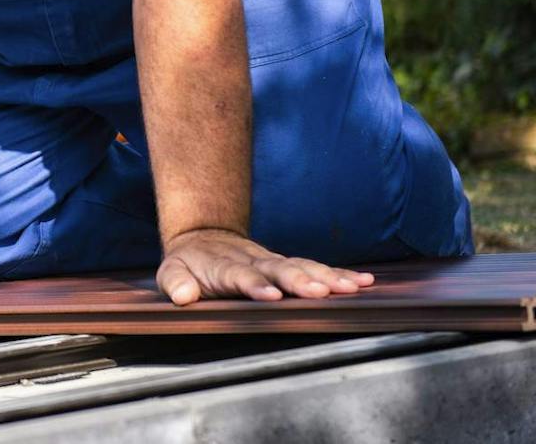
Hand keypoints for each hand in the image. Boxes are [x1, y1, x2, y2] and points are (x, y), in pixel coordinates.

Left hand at [157, 227, 374, 304]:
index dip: (255, 285)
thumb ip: (176, 283)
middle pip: (279, 270)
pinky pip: (315, 268)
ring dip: (327, 277)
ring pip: (302, 267)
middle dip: (299, 281)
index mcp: (224, 267)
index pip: (240, 276)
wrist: (202, 238)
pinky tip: (364, 282)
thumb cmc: (188, 264)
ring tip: (351, 287)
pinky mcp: (288, 266)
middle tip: (319, 292)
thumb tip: (182, 296)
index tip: (270, 296)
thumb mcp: (171, 272)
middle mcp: (254, 262)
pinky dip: (339, 274)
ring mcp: (273, 262)